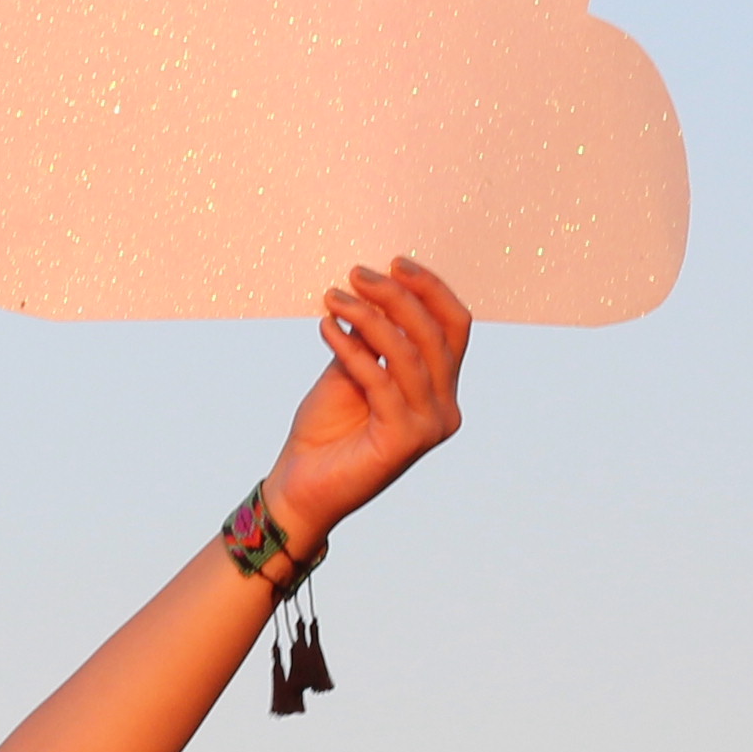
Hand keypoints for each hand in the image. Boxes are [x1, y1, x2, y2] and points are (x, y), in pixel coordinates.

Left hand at [258, 259, 471, 548]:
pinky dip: (353, 349)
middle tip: (358, 274)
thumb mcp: (350, 372)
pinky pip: (381, 380)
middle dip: (398, 296)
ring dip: (369, 317)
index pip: (454, 327)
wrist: (299, 489)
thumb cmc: (324, 433)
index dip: (430, 290)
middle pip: (435, 334)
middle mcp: (445, 408)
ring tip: (334, 298)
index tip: (395, 263)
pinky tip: (326, 329)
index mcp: (440, 390)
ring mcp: (429, 426)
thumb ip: (369, 338)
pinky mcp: (404, 440)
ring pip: (409, 353)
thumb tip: (374, 289)